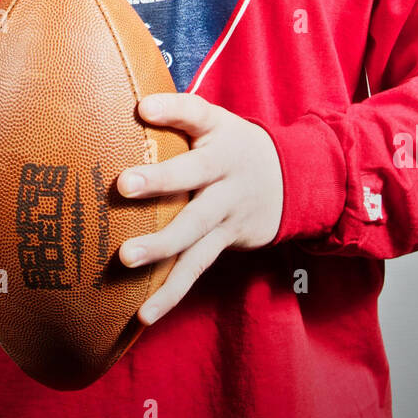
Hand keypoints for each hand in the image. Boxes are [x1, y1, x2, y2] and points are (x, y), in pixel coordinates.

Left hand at [117, 93, 283, 324]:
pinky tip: (143, 314)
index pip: (195, 114)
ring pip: (194, 230)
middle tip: (122, 185)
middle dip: (159, 181)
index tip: (142, 107)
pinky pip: (196, 268)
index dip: (171, 109)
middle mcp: (224, 172)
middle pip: (193, 176)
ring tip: (125, 259)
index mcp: (218, 135)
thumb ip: (176, 113)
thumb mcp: (215, 122)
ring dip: (161, 246)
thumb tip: (129, 103)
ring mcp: (227, 210)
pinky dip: (170, 292)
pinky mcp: (225, 241)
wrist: (295, 181)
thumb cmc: (234, 146)